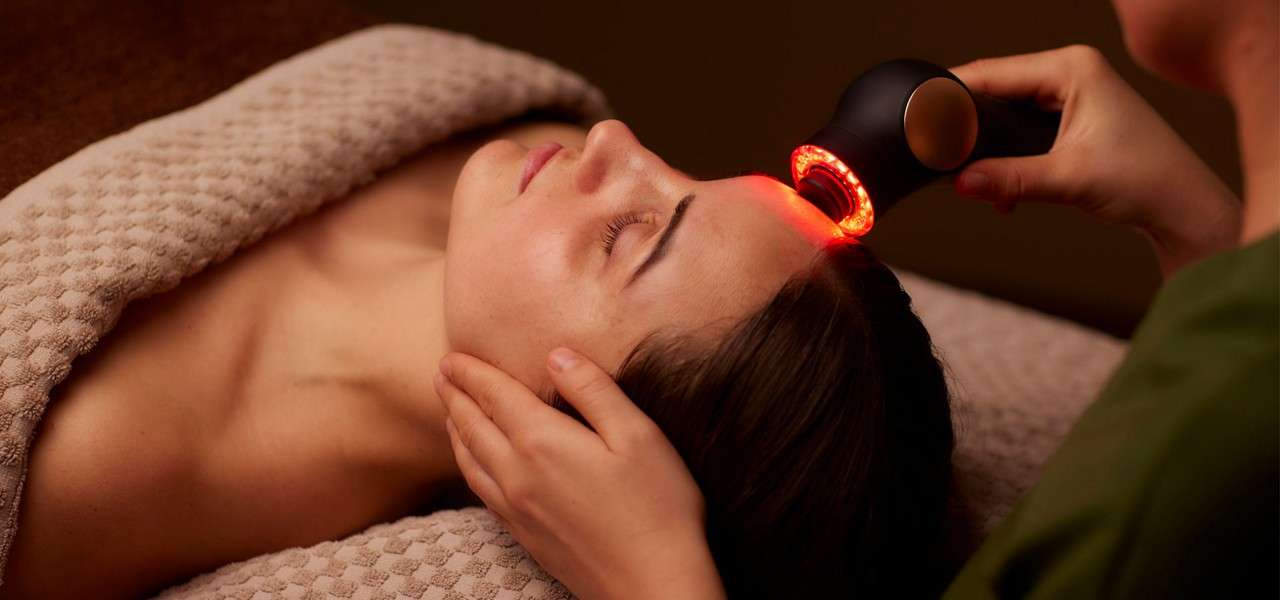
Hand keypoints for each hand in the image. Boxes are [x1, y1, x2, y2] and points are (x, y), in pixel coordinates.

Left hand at [435, 348, 725, 599]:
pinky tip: (474, 462)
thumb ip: (594, 390)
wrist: (651, 584)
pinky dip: (467, 464)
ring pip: (469, 460)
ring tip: (450, 411)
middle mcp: (518, 474)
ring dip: (456, 430)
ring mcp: (516, 508)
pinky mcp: (523, 534)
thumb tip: (557, 355)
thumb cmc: (657, 507)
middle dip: (456, 396)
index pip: (495, 396)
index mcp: (543, 442)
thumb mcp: (638, 435)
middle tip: (442, 373)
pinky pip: (480, 490)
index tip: (453, 356)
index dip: (472, 373)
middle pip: (473, 426)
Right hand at [950, 45, 1241, 273]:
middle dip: (969, 128)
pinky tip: (1002, 193)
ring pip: (1007, 115)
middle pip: (996, 92)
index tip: (916, 116)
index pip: (994, 74)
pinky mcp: (1071, 120)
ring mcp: (1071, 95)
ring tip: (968, 178)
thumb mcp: (1068, 179)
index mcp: (1072, 68)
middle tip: (936, 155)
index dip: (953, 95)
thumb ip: (1008, 179)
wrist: (1182, 208)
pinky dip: (1007, 160)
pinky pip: (1021, 132)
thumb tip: (958, 182)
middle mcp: (1070, 73)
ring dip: (989, 149)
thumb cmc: (1145, 181)